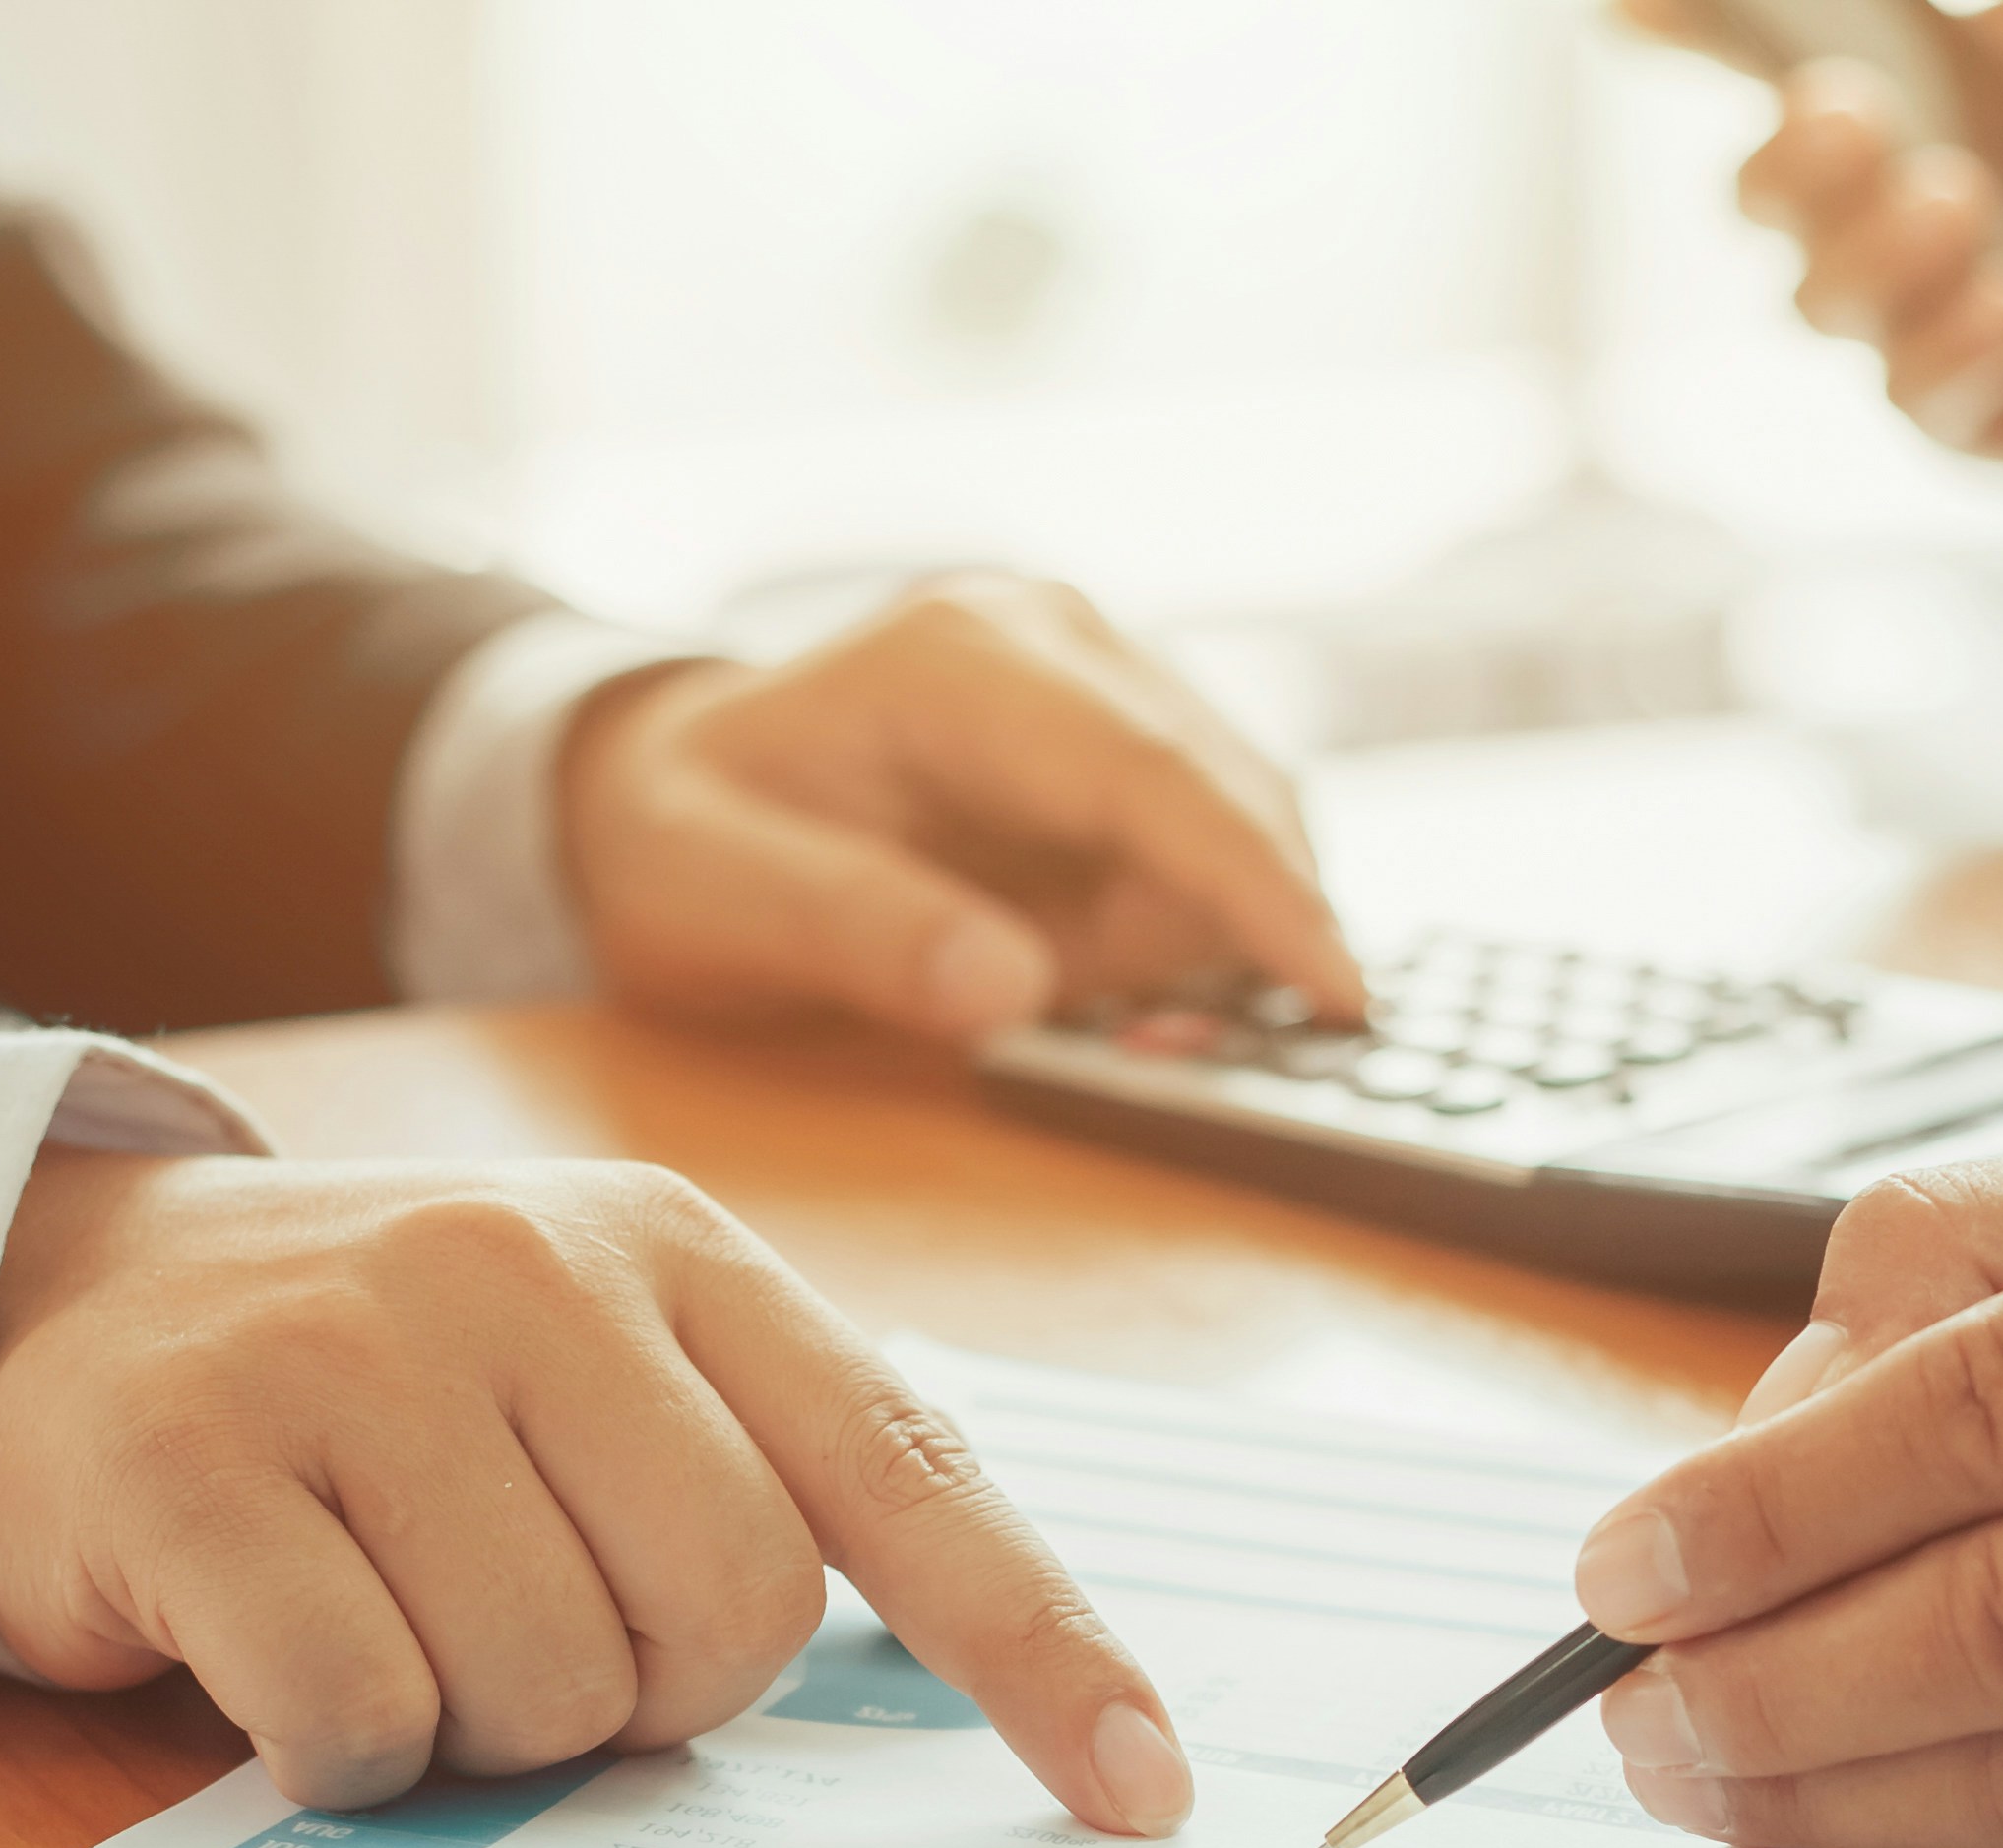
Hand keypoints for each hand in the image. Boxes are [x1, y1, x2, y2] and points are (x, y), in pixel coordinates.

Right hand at [0, 1148, 1196, 1833]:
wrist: (54, 1288)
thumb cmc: (378, 1376)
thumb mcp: (594, 1361)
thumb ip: (765, 1479)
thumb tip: (994, 1703)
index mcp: (671, 1252)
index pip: (903, 1468)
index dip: (1035, 1648)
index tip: (1138, 1795)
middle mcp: (526, 1268)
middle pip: (729, 1622)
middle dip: (644, 1694)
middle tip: (522, 1627)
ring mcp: (352, 1352)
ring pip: (549, 1692)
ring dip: (482, 1728)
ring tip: (388, 1613)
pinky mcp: (191, 1460)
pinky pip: (364, 1719)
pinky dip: (342, 1752)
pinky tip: (280, 1653)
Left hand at [554, 574, 1363, 1042]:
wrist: (663, 785)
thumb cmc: (682, 842)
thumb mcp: (713, 896)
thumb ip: (854, 932)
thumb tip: (1010, 988)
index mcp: (960, 656)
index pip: (1149, 775)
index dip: (1255, 888)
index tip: (1339, 992)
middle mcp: (1057, 638)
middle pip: (1229, 799)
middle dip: (1223, 941)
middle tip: (1148, 1054)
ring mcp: (1105, 680)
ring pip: (1239, 832)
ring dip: (1188, 949)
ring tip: (1066, 1008)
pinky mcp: (1129, 741)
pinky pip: (1209, 852)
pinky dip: (1181, 938)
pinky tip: (1090, 981)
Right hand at [1621, 0, 2002, 478]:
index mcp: (1921, 84)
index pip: (1769, 53)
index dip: (1687, 29)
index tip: (1630, 9)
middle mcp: (1910, 202)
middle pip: (1760, 197)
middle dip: (1783, 157)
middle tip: (1855, 112)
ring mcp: (1940, 316)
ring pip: (1818, 301)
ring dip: (1876, 245)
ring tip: (1974, 203)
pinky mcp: (1988, 417)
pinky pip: (1908, 395)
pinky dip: (1953, 342)